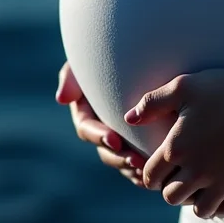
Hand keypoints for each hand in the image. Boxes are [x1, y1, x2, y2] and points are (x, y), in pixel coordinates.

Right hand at [56, 61, 145, 186]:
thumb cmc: (107, 54)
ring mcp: (123, 138)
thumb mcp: (85, 62)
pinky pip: (143, 160)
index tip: (115, 139)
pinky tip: (162, 170)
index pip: (88, 129)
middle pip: (107, 151)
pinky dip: (149, 167)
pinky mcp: (143, 141)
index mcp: (88, 113)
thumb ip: (72, 76)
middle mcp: (103, 129)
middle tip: (137, 161)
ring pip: (124, 160)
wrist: (145, 52)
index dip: (99, 136)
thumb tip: (61, 99)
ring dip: (134, 167)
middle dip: (120, 158)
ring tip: (149, 168)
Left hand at [125, 69, 223, 218]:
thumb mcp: (184, 86)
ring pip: (197, 209)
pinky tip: (219, 189)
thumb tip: (128, 118)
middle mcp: (195, 172)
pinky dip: (218, 204)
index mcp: (176, 149)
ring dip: (194, 199)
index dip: (149, 173)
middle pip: (170, 197)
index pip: (149, 176)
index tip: (156, 167)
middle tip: (178, 175)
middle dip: (169, 187)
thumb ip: (152, 102)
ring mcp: (221, 183)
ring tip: (199, 184)